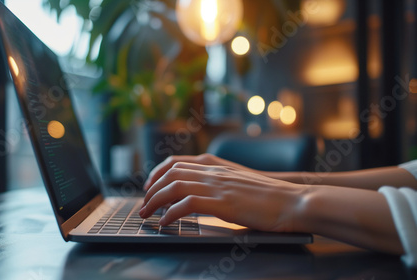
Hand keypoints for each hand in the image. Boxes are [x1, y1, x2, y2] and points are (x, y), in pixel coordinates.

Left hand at [139, 156, 310, 232]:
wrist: (293, 201)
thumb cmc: (269, 198)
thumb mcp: (239, 185)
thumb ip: (220, 186)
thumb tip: (204, 197)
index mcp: (217, 167)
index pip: (177, 163)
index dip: (158, 173)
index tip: (149, 186)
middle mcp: (214, 172)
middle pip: (171, 173)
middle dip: (151, 189)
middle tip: (143, 204)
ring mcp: (217, 186)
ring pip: (174, 186)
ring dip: (155, 201)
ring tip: (146, 214)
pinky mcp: (222, 202)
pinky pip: (187, 204)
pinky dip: (171, 213)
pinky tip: (165, 222)